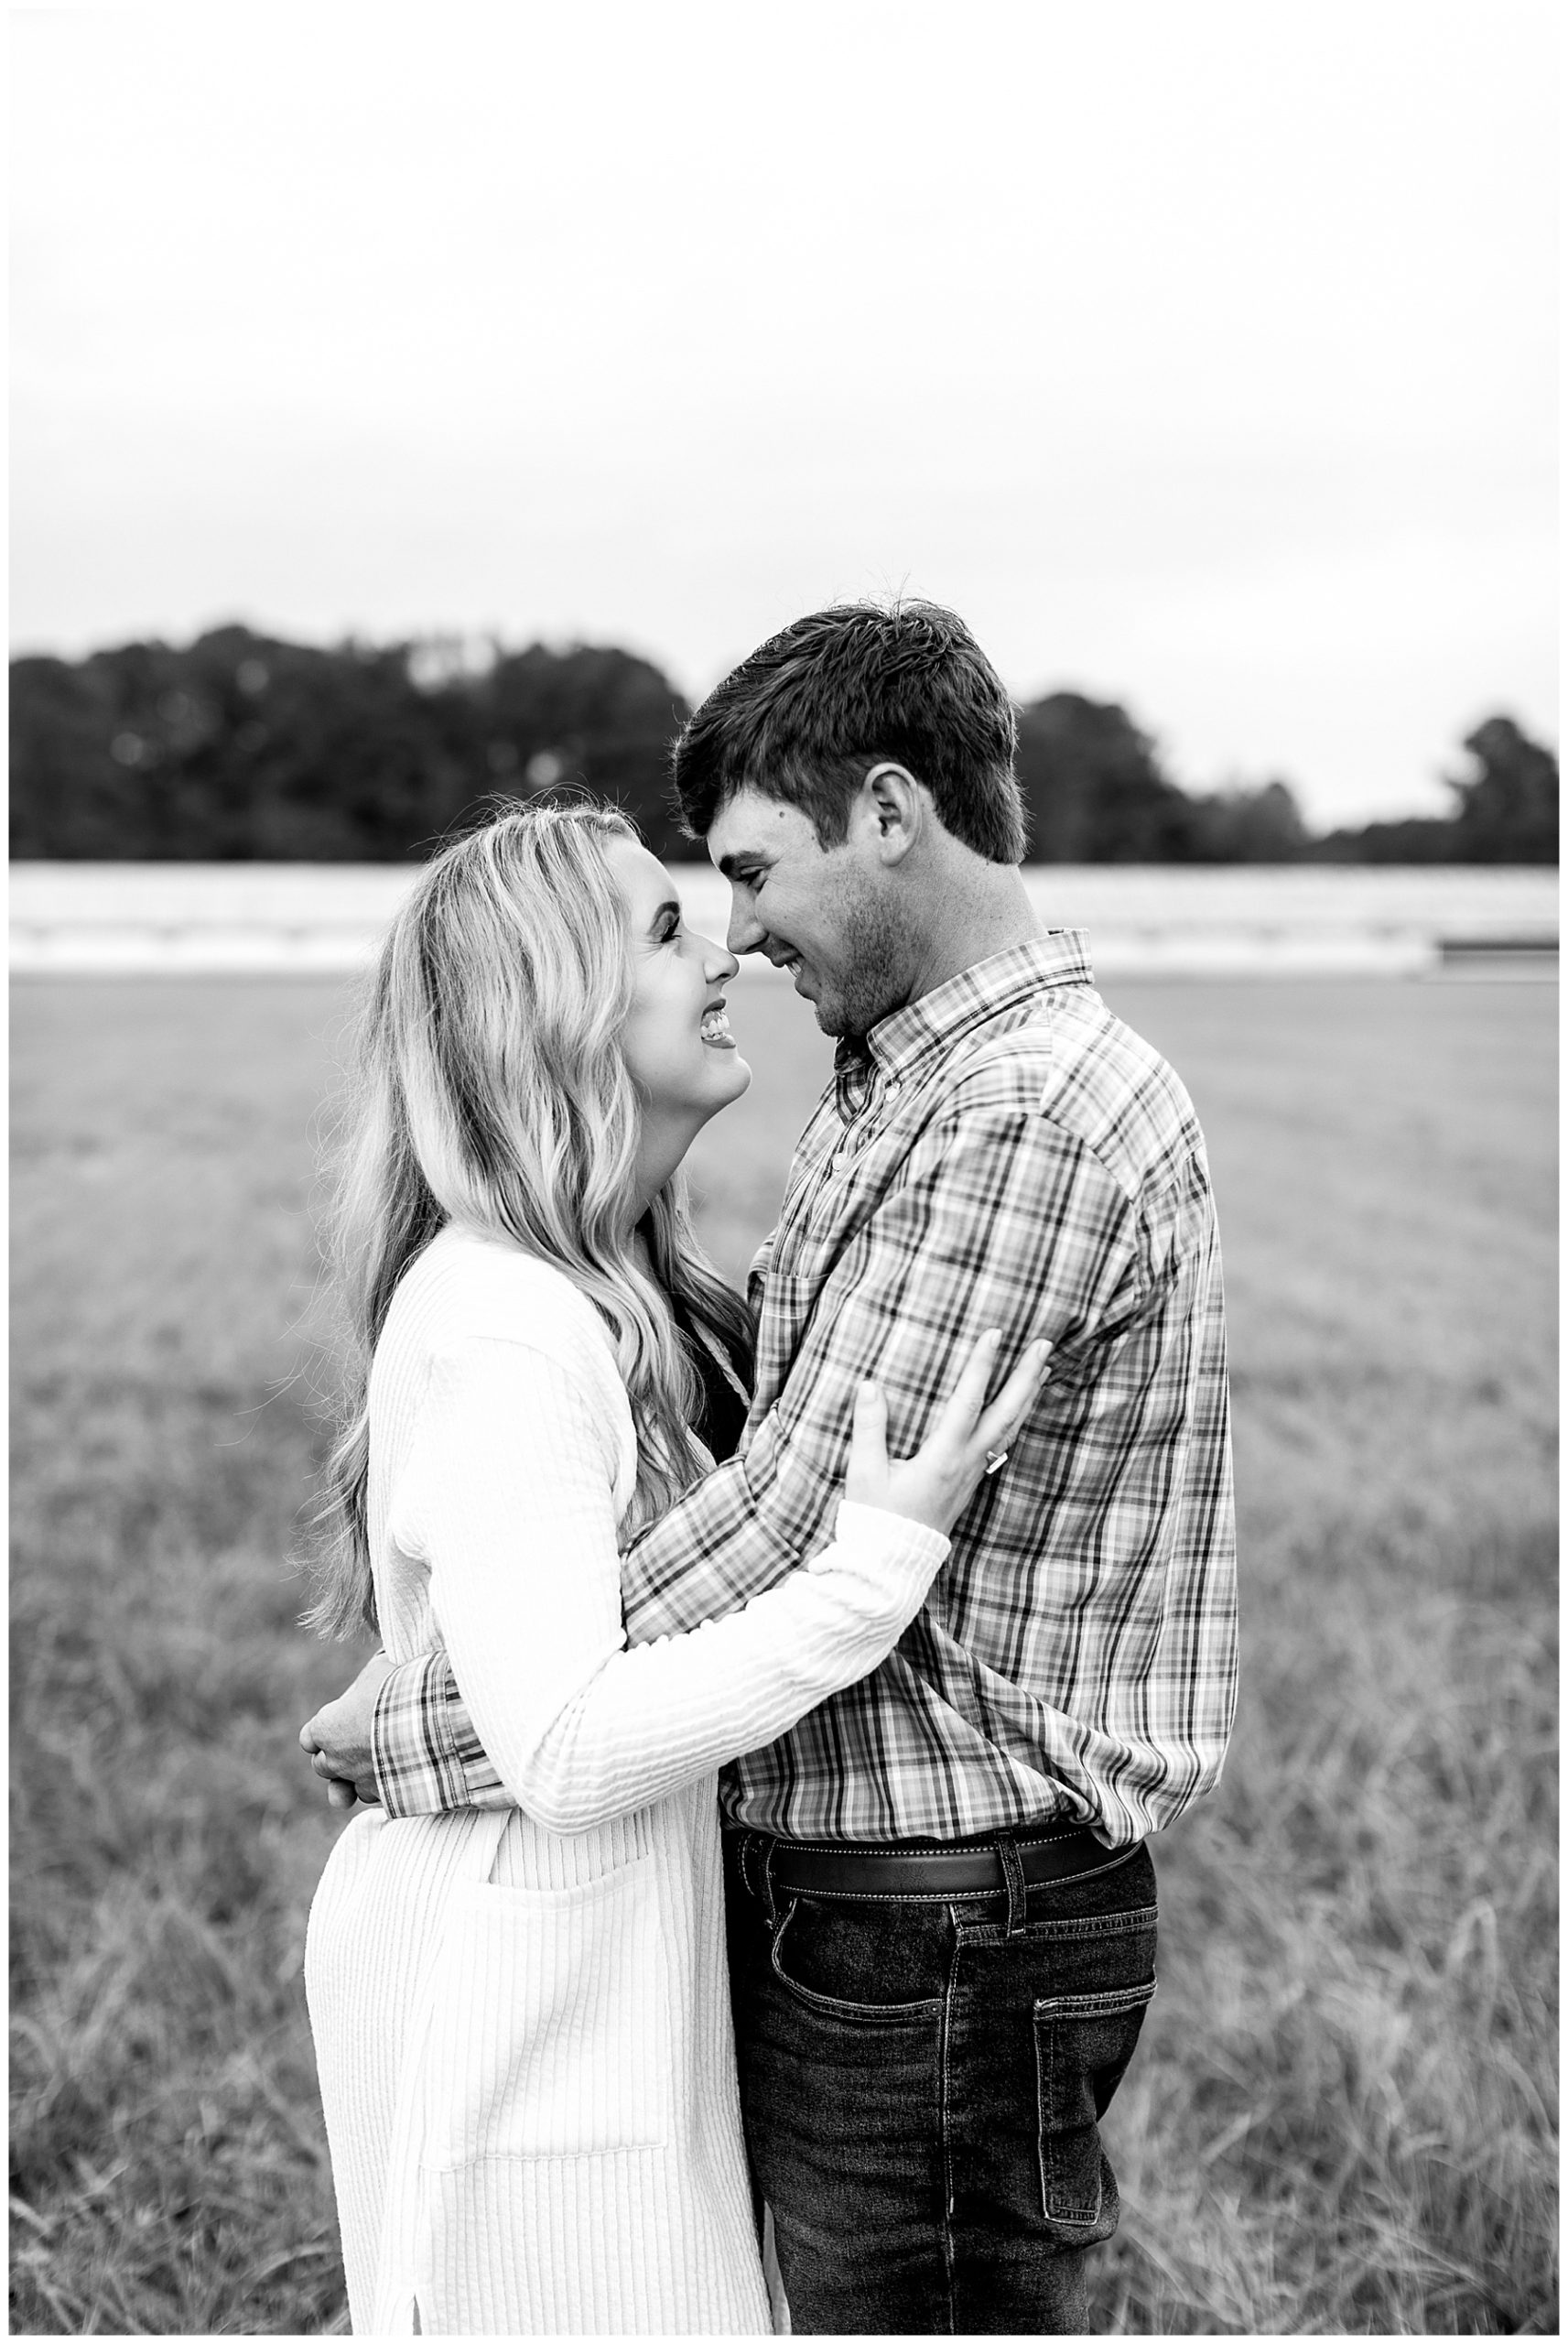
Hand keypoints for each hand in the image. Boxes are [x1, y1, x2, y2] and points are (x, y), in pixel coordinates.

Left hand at [299, 1649, 394, 1809]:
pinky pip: (378, 1797)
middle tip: (362, 1740)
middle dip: (338, 1757)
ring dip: (360, 1777)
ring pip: (350, 1788)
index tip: (339, 1723)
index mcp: (325, 1728)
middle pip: (323, 1766)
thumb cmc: (399, 1689)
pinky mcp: (385, 1796)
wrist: (430, 1721)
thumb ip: (371, 1675)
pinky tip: (401, 1772)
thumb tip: (380, 1664)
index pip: (308, 1738)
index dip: (323, 1732)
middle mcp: (336, 1760)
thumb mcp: (380, 1667)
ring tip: (381, 1762)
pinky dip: (385, 1788)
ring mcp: (359, 1781)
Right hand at [844, 1330, 1052, 1535]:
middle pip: (1006, 1414)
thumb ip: (869, 1427)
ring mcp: (973, 1474)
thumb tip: (870, 1385)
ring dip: (1028, 1396)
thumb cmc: (877, 1519)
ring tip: (1044, 1368)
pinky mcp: (972, 1483)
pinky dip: (1016, 1420)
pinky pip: (1003, 1444)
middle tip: (1044, 1344)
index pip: (967, 1402)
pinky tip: (1019, 1410)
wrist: (892, 1564)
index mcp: (942, 1457)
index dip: (981, 1365)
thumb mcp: (865, 1473)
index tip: (994, 1333)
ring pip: (1010, 1429)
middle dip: (1026, 1376)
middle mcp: (966, 1463)